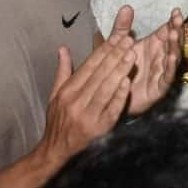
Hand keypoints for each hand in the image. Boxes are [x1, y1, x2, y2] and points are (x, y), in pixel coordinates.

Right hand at [36, 36, 134, 165]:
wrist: (56, 151)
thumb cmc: (58, 120)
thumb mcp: (55, 95)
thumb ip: (63, 71)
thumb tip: (63, 49)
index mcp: (68, 91)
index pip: (89, 66)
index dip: (104, 50)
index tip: (117, 36)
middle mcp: (76, 101)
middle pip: (99, 74)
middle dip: (115, 55)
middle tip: (129, 40)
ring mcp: (88, 115)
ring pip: (106, 89)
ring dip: (120, 71)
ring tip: (132, 55)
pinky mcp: (99, 128)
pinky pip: (111, 109)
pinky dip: (119, 96)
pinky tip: (127, 83)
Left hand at [107, 6, 183, 114]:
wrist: (111, 98)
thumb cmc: (119, 70)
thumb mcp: (118, 46)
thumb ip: (122, 28)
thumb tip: (126, 7)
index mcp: (153, 46)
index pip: (167, 31)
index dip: (173, 22)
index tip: (176, 11)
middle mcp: (160, 58)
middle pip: (173, 43)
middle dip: (176, 31)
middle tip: (177, 20)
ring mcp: (161, 73)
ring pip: (172, 58)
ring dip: (174, 46)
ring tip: (174, 34)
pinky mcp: (158, 89)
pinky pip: (166, 77)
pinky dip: (170, 67)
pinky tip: (171, 57)